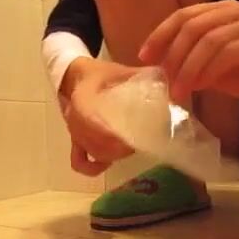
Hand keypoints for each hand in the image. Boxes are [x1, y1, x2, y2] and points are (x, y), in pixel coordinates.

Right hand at [60, 58, 137, 175]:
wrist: (74, 76)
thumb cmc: (99, 74)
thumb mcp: (119, 71)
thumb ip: (140, 77)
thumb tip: (165, 84)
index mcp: (83, 103)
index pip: (94, 124)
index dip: (113, 135)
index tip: (133, 137)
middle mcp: (77, 122)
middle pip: (98, 144)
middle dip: (120, 147)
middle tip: (140, 140)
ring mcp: (76, 134)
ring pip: (94, 153)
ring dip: (113, 154)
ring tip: (132, 146)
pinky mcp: (76, 141)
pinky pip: (79, 161)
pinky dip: (92, 167)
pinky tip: (107, 165)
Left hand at [139, 0, 238, 105]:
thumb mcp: (211, 67)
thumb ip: (189, 61)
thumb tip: (157, 67)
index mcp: (225, 8)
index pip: (186, 15)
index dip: (161, 34)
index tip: (144, 57)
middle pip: (195, 26)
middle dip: (173, 55)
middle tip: (164, 80)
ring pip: (210, 40)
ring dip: (188, 68)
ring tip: (179, 91)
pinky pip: (228, 53)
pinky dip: (209, 71)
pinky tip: (200, 86)